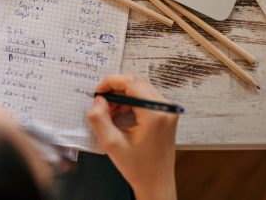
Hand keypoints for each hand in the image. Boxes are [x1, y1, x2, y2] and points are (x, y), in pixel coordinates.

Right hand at [87, 75, 178, 199]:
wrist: (156, 183)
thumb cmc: (139, 168)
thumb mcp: (112, 144)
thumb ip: (100, 119)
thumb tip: (97, 100)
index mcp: (155, 113)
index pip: (131, 83)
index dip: (111, 82)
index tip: (98, 91)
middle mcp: (165, 108)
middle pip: (136, 83)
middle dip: (115, 91)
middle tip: (102, 104)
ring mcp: (167, 111)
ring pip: (140, 90)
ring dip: (122, 97)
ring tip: (110, 114)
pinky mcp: (166, 115)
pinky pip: (145, 98)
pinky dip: (130, 103)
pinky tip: (120, 116)